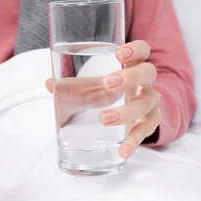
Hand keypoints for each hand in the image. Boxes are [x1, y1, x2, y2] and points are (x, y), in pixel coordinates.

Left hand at [45, 40, 160, 158]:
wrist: (136, 114)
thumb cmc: (110, 94)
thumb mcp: (91, 87)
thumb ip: (71, 85)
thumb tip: (49, 84)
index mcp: (133, 67)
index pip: (142, 51)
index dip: (135, 49)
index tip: (119, 53)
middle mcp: (146, 83)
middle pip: (148, 73)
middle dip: (130, 76)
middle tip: (107, 83)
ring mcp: (151, 104)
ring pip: (146, 104)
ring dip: (126, 111)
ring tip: (105, 118)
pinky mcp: (150, 124)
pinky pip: (145, 133)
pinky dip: (134, 142)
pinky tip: (122, 151)